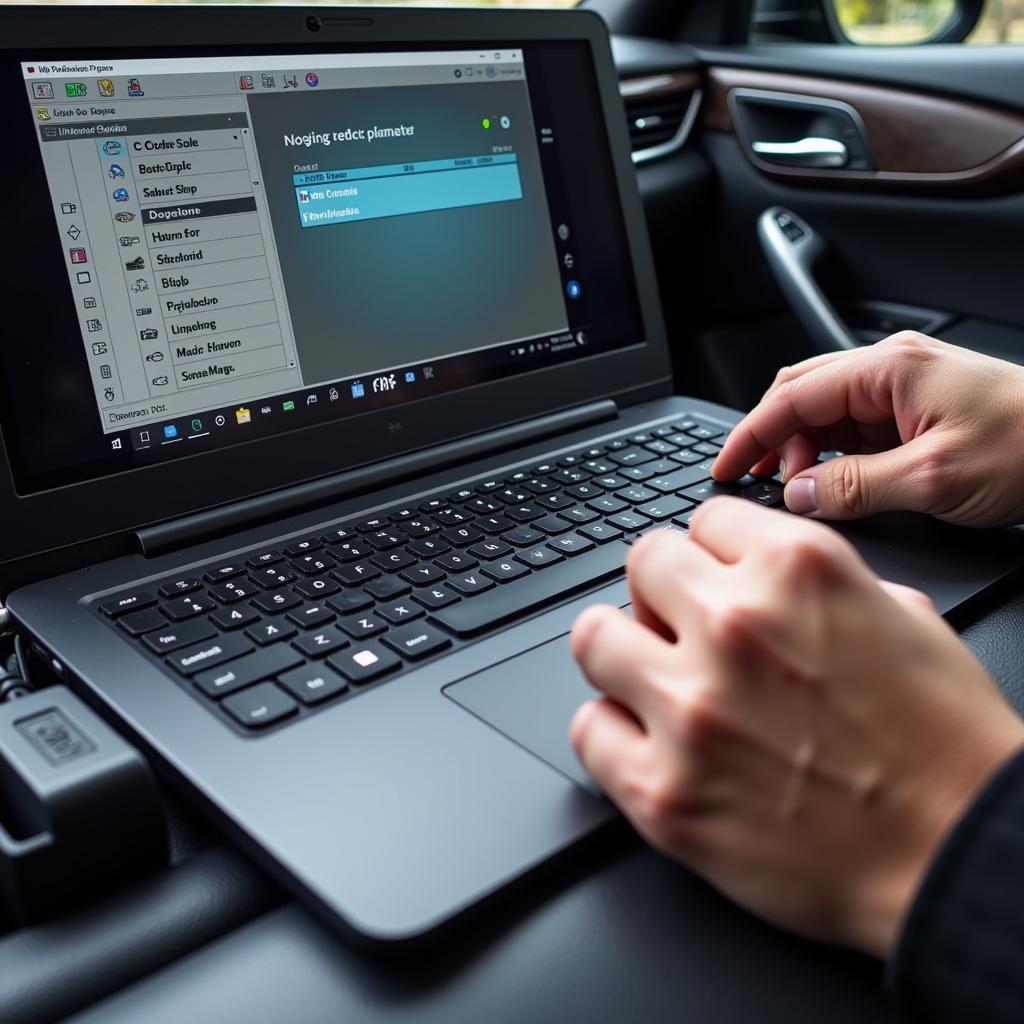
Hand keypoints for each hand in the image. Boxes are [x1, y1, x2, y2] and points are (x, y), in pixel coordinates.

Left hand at [570, 502, 1023, 957]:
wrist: (962, 860)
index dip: (711, 554)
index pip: (703, 520)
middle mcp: (736, 626)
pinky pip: (588, 730)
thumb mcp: (906, 620)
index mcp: (798, 571)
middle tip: (681, 630)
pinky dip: (610, 732)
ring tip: (651, 680)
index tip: (713, 579)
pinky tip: (645, 742)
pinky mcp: (663, 792)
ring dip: (620, 654)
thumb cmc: (948, 749)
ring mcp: (690, 710)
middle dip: (662, 594)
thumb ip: (824, 581)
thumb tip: (767, 581)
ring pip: (593, 638)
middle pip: (641, 565)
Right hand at [712, 332, 1023, 526]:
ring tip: (802, 490)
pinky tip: (832, 482)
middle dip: (771, 439)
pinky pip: (854, 428)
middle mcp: (892, 369)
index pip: (793, 396)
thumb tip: (799, 496)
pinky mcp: (917, 411)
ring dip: (803, 450)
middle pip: (802, 395)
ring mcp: (904, 388)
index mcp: (890, 369)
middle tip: (754, 481)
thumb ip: (855, 487)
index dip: (750, 434)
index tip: (725, 467)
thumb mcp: (934, 477)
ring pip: (826, 413)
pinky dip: (832, 455)